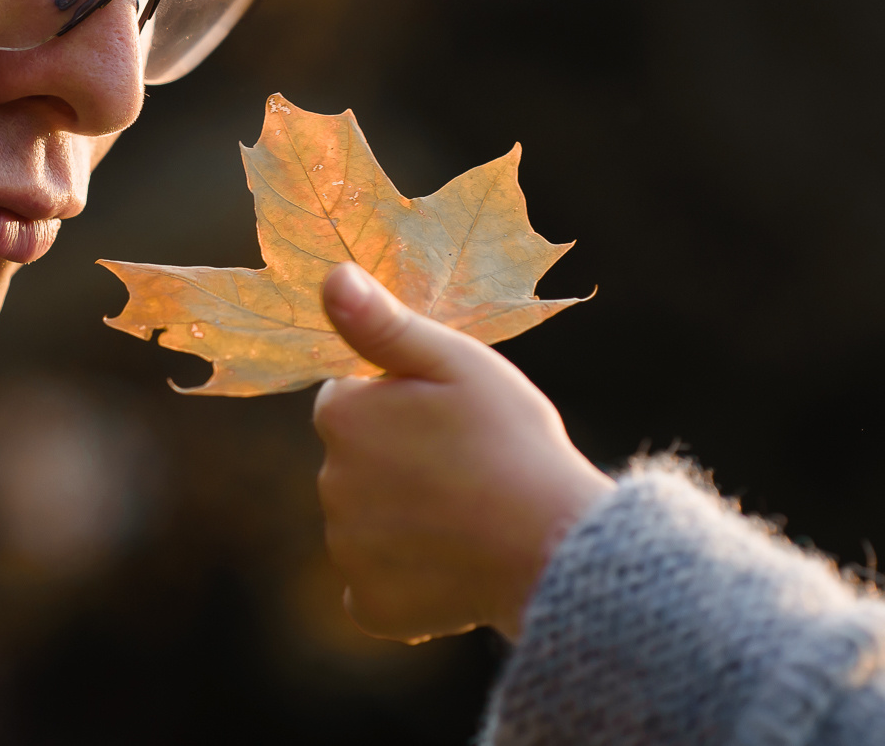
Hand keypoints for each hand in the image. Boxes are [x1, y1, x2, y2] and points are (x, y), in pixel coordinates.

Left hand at [312, 263, 612, 642]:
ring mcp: (348, 550)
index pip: (348, 400)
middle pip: (355, 462)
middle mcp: (328, 482)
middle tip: (464, 468)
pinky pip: (374, 589)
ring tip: (469, 516)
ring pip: (367, 524)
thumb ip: (384, 324)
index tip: (444, 419)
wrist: (555, 547)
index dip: (397, 405)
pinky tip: (450, 567)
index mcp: (342, 417)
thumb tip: (330, 277)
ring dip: (403, 521)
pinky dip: (402, 583)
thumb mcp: (457, 364)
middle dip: (396, 461)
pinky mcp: (372, 606)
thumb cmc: (513, 443)